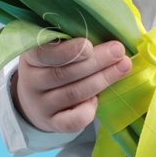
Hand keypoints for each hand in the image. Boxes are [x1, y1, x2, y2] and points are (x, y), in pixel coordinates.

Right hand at [12, 37, 131, 134]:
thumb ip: (72, 39)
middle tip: (118, 51)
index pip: (44, 53)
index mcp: (32, 57)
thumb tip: (108, 33)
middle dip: (96, 62)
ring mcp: (41, 105)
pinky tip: (98, 98)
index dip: (67, 51)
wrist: (35, 100)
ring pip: (73, 94)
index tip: (89, 45)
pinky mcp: (53, 123)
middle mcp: (32, 81)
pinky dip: (88, 110)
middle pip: (64, 73)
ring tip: (123, 67)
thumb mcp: (54, 47)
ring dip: (101, 80)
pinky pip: (72, 121)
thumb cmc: (54, 65)